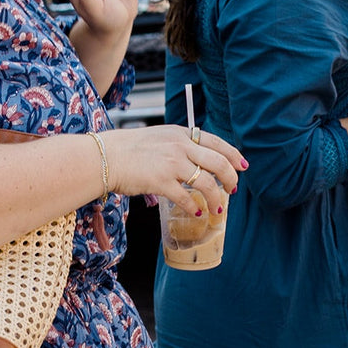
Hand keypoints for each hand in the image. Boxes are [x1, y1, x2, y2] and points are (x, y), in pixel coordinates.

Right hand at [100, 125, 246, 216]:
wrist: (105, 156)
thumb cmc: (129, 150)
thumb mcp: (160, 138)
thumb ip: (180, 146)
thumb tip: (197, 162)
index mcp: (181, 134)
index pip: (217, 142)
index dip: (233, 156)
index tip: (242, 166)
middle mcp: (180, 146)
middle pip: (218, 163)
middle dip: (230, 179)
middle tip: (232, 190)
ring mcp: (171, 164)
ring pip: (207, 183)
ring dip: (216, 199)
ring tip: (217, 209)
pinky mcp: (161, 182)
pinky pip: (186, 198)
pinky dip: (194, 208)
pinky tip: (196, 213)